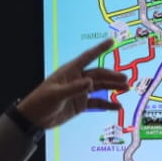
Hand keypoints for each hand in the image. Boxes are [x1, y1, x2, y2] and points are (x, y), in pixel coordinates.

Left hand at [15, 39, 129, 129]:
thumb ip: (74, 89)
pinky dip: (107, 104)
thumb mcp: (57, 95)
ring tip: (126, 88)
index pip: (87, 57)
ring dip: (113, 87)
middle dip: (112, 76)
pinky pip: (97, 102)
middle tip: (125, 80)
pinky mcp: (81, 103)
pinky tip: (117, 106)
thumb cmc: (42, 102)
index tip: (111, 42)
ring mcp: (80, 91)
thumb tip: (90, 82)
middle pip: (98, 75)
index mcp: (70, 71)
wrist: (34, 119)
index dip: (99, 49)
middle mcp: (77, 79)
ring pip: (100, 87)